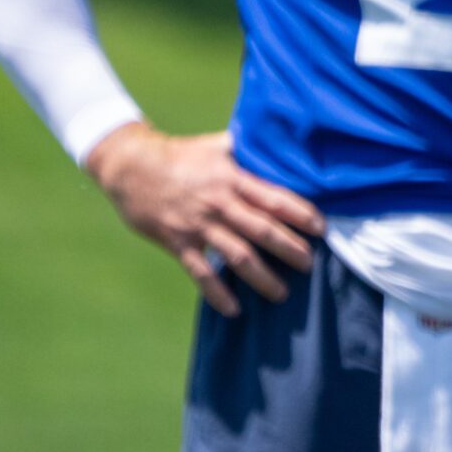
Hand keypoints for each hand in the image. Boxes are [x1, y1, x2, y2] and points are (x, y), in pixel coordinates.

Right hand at [85, 125, 323, 316]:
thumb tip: (278, 141)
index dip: (300, 214)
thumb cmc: (179, 154)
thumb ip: (246, 148)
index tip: (321, 228)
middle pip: (263, 230)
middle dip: (290, 249)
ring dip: (262, 277)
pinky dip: (217, 293)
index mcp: (232, 178)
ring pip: (238, 256)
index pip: (274, 198)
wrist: (129, 166)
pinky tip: (234, 310)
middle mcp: (219, 203)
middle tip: (311, 265)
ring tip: (282, 293)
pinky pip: (200, 272)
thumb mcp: (215, 145)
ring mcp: (198, 225)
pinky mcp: (177, 242)